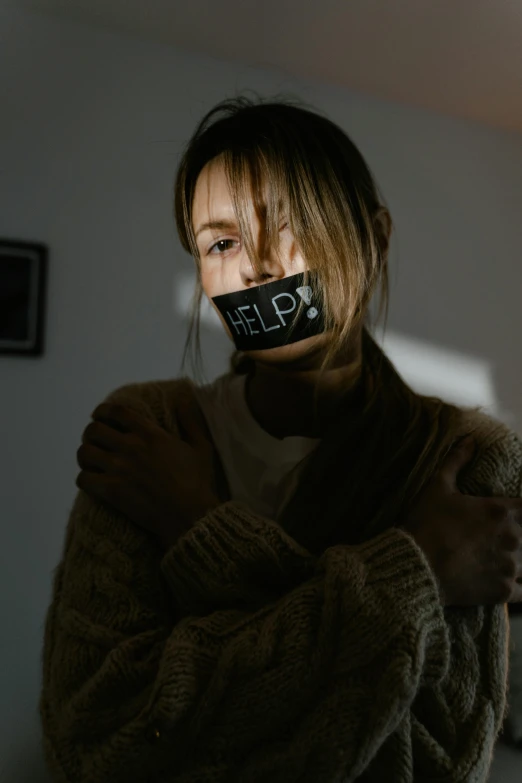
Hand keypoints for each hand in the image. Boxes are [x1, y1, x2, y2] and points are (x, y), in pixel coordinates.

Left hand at [76, 394, 226, 546]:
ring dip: (86, 455)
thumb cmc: (198, 482)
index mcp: (150, 434)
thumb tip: (183, 399)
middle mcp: (130, 447)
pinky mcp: (111, 491)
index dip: (102, 411)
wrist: (189, 515)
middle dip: (91, 434)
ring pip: (84, 452)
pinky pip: (83, 478)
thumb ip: (190, 421)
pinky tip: (93, 481)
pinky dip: (85, 478)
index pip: (116, 412)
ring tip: (92, 461)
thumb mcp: (201, 447)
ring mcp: (118, 469)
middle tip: (96, 442)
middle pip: (94, 430)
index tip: (100, 416)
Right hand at [400, 436, 521, 606]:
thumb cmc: (426, 523)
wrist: (416, 566)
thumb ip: (456, 461)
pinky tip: (517, 584)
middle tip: (512, 537)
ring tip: (515, 559)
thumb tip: (471, 440)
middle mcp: (513, 538)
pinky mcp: (503, 591)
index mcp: (500, 510)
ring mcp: (510, 566)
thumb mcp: (437, 486)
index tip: (521, 513)